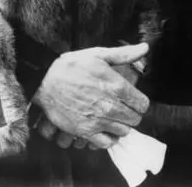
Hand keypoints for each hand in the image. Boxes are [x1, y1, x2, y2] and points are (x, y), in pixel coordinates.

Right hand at [33, 43, 150, 149]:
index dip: (140, 102)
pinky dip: (108, 138)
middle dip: (131, 113)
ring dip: (121, 125)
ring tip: (113, 117)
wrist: (45, 81)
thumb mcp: (99, 54)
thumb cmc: (73, 66)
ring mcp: (98, 121)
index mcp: (117, 86)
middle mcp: (110, 106)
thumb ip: (124, 54)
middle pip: (135, 119)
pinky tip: (104, 128)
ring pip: (123, 131)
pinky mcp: (85, 131)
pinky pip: (106, 143)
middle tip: (123, 107)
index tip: (133, 99)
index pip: (143, 104)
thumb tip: (145, 48)